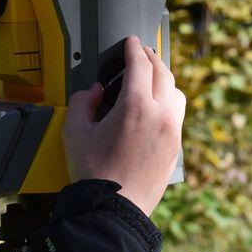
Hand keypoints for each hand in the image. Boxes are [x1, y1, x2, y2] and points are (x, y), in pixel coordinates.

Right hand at [63, 36, 185, 215]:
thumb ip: (82, 103)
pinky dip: (169, 100)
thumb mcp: (74, 132)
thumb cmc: (93, 174)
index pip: (140, 64)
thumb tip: (94, 92)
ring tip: (152, 77)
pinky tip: (157, 106)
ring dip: (164, 78)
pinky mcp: (175, 148)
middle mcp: (161, 115)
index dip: (134, 48)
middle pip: (163, 74)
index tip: (131, 42)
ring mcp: (172, 132)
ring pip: (176, 93)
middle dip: (151, 58)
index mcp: (136, 107)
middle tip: (141, 53)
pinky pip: (177, 114)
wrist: (113, 209)